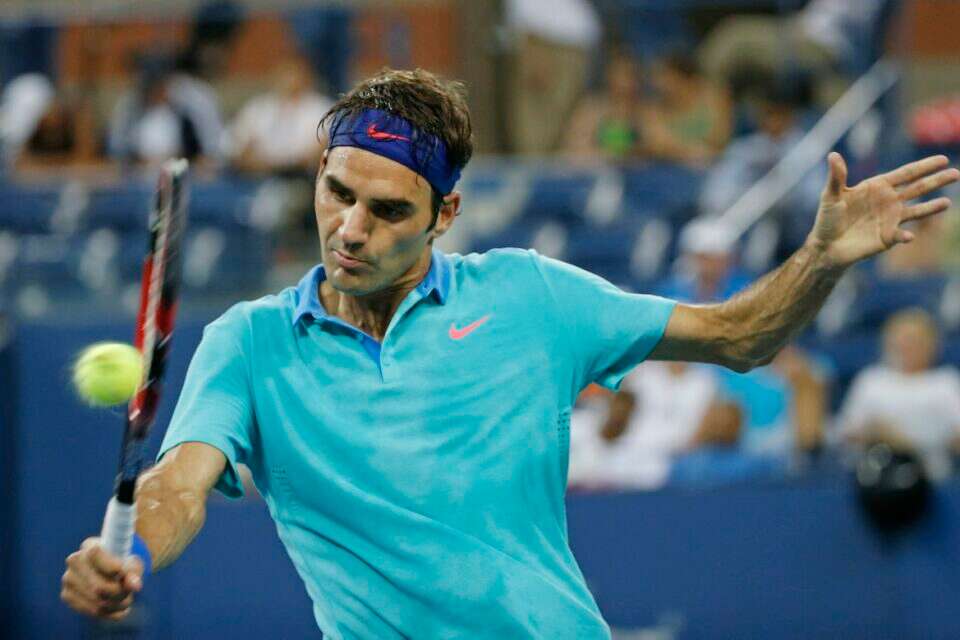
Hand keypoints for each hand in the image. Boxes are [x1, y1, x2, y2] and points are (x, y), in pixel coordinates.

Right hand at [61, 537, 143, 620]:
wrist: (109, 570)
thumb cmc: (123, 563)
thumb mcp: (133, 564)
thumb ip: (134, 572)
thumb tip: (135, 586)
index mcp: (90, 545)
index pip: (96, 554)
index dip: (113, 568)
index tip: (124, 573)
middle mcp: (74, 560)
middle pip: (98, 587)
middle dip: (120, 593)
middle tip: (130, 592)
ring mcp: (68, 579)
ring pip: (97, 602)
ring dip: (117, 604)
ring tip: (126, 600)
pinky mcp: (66, 595)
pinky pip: (91, 611)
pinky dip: (110, 612)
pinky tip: (118, 608)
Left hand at [808, 152, 957, 268]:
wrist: (826, 245)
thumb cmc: (827, 219)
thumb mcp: (831, 196)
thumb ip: (837, 177)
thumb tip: (833, 155)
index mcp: (878, 186)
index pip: (905, 173)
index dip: (923, 166)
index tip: (943, 160)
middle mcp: (889, 201)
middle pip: (918, 188)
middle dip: (937, 180)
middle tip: (957, 173)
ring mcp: (891, 219)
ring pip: (917, 210)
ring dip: (932, 207)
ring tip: (948, 202)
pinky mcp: (888, 237)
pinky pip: (901, 235)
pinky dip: (905, 236)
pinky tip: (909, 236)